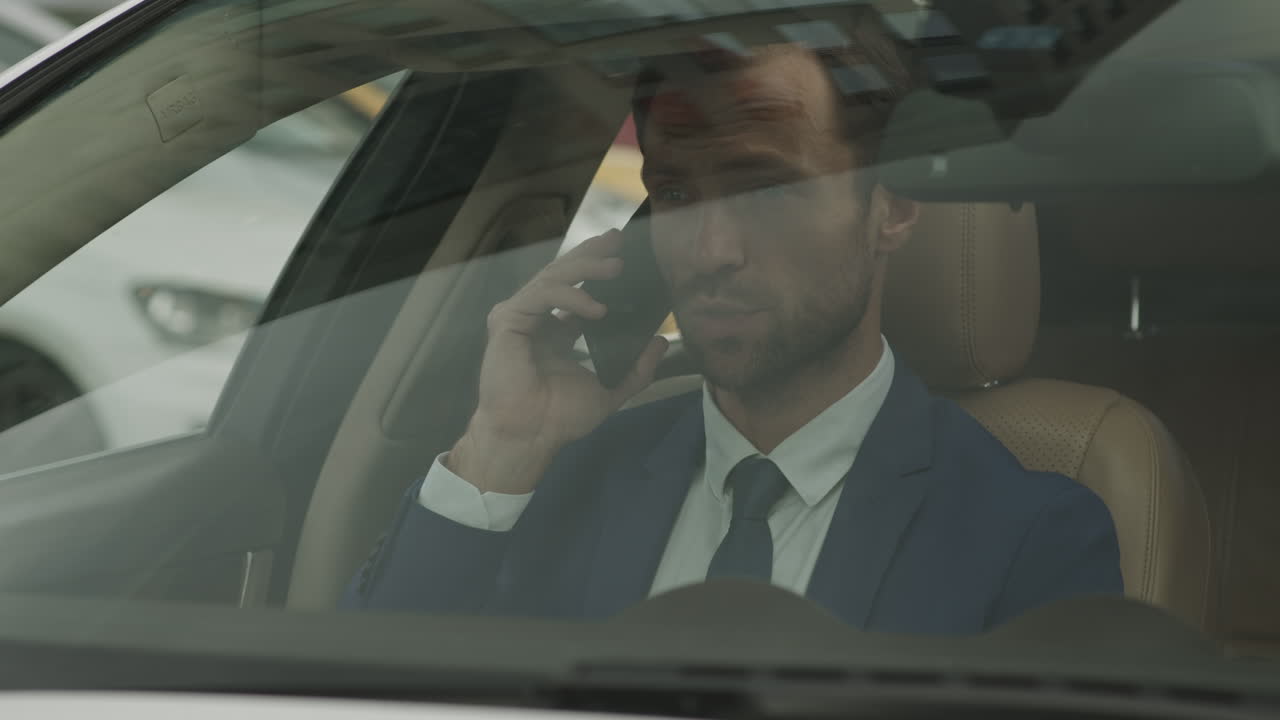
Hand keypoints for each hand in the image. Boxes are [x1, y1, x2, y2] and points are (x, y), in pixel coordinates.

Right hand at [449, 230, 668, 493]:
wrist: (531, 435)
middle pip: (564, 274)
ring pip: (554, 276)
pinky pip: (543, 295)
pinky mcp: (509, 320)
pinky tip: (597, 307)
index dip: (597, 268)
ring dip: (587, 267)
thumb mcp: (610, 389)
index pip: (577, 289)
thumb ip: (636, 368)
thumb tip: (661, 342)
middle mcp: (538, 319)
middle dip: (592, 254)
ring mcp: (522, 317)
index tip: (624, 254)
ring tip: (617, 267)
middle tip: (619, 240)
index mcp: (556, 331)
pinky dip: (571, 295)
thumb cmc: (560, 418)